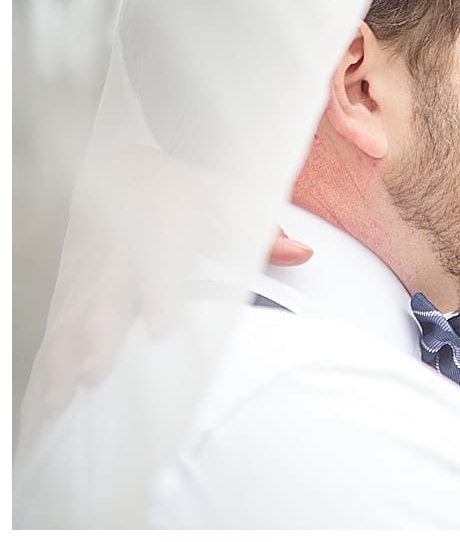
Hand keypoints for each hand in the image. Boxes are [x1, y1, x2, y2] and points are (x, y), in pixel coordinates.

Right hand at [32, 147, 310, 420]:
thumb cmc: (183, 191)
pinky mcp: (70, 283)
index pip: (157, 265)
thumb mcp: (228, 200)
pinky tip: (45, 396)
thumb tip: (302, 254)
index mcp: (159, 232)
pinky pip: (55, 322)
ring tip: (58, 402)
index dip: (158, 296)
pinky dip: (49, 358)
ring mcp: (88, 270)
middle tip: (95, 377)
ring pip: (71, 316)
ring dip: (64, 358)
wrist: (122, 167)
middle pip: (104, 298)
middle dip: (98, 338)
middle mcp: (118, 254)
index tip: (162, 330)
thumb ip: (263, 234)